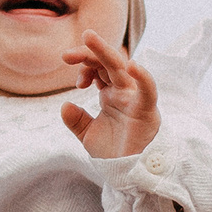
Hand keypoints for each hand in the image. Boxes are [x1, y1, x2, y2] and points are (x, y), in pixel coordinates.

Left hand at [60, 29, 159, 158]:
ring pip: (122, 68)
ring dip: (105, 51)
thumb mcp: (88, 135)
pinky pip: (147, 90)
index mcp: (110, 94)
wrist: (129, 173)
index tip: (76, 83)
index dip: (84, 66)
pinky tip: (132, 65)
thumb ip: (76, 120)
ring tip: (88, 37)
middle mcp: (123, 91)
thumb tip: (64, 105)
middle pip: (106, 62)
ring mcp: (134, 98)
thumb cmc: (115, 152)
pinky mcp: (146, 110)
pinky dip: (143, 77)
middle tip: (66, 54)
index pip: (97, 68)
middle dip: (88, 53)